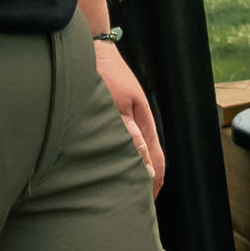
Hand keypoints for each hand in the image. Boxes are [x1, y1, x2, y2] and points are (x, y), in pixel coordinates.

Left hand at [94, 38, 165, 191]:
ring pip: (133, 152)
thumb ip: (129, 134)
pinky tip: (105, 162)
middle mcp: (138, 122)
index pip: (157, 163)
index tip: (146, 204)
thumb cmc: (103, 73)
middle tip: (130, 203)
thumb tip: (145, 165)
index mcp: (144, 124)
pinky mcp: (114, 113)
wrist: (92, 46)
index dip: (154, 185)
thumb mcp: (117, 105)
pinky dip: (118, 157)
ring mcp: (127, 117)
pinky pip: (120, 142)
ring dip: (129, 170)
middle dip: (143, 182)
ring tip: (118, 189)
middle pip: (148, 160)